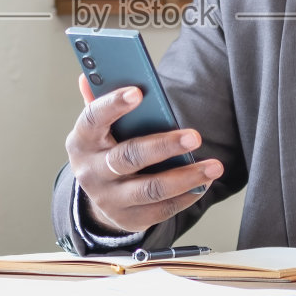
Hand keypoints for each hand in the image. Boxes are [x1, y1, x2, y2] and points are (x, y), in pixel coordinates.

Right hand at [64, 75, 222, 233]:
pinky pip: (162, 209)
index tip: (139, 92)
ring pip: (150, 189)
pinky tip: (203, 183)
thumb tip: (88, 76)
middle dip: (164, 146)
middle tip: (194, 136)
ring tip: (214, 166)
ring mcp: (109, 199)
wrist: (100, 195)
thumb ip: (98, 100)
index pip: (93, 119)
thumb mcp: (98, 126)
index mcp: (82, 141)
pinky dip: (186, 196)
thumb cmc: (105, 148)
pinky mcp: (129, 219)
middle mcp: (91, 172)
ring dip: (186, 177)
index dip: (114, 105)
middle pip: (128, 157)